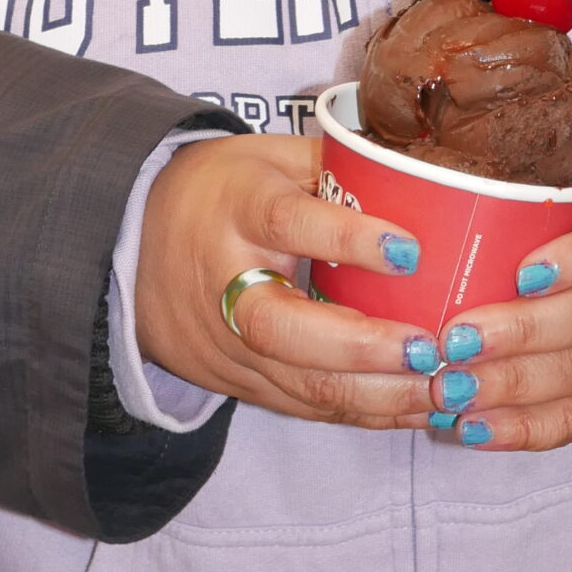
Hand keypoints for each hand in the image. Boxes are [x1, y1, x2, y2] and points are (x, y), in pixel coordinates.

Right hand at [134, 134, 439, 428]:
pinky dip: (362, 413)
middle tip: (428, 346)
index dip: (349, 239)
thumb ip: (336, 167)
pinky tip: (413, 406)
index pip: (289, 224)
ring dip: (377, 396)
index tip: (410, 251)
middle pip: (282, 327)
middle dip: (361, 346)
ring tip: (441, 387)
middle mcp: (225, 281)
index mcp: (238, 208)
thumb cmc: (220, 191)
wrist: (131, 244)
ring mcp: (225, 342)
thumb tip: (419, 180)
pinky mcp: (234, 382)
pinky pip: (302, 406)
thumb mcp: (268, 157)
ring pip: (298, 384)